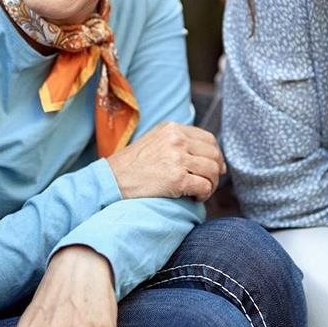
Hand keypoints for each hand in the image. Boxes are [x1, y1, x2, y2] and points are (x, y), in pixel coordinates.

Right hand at [105, 121, 224, 201]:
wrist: (111, 181)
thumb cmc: (131, 166)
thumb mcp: (153, 141)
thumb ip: (176, 142)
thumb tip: (206, 154)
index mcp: (172, 129)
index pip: (208, 139)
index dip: (215, 155)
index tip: (216, 168)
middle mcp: (176, 140)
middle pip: (213, 155)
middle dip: (215, 172)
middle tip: (208, 183)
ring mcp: (177, 158)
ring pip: (212, 171)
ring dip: (211, 185)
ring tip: (199, 192)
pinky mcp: (177, 179)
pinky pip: (204, 186)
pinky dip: (204, 195)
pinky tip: (194, 198)